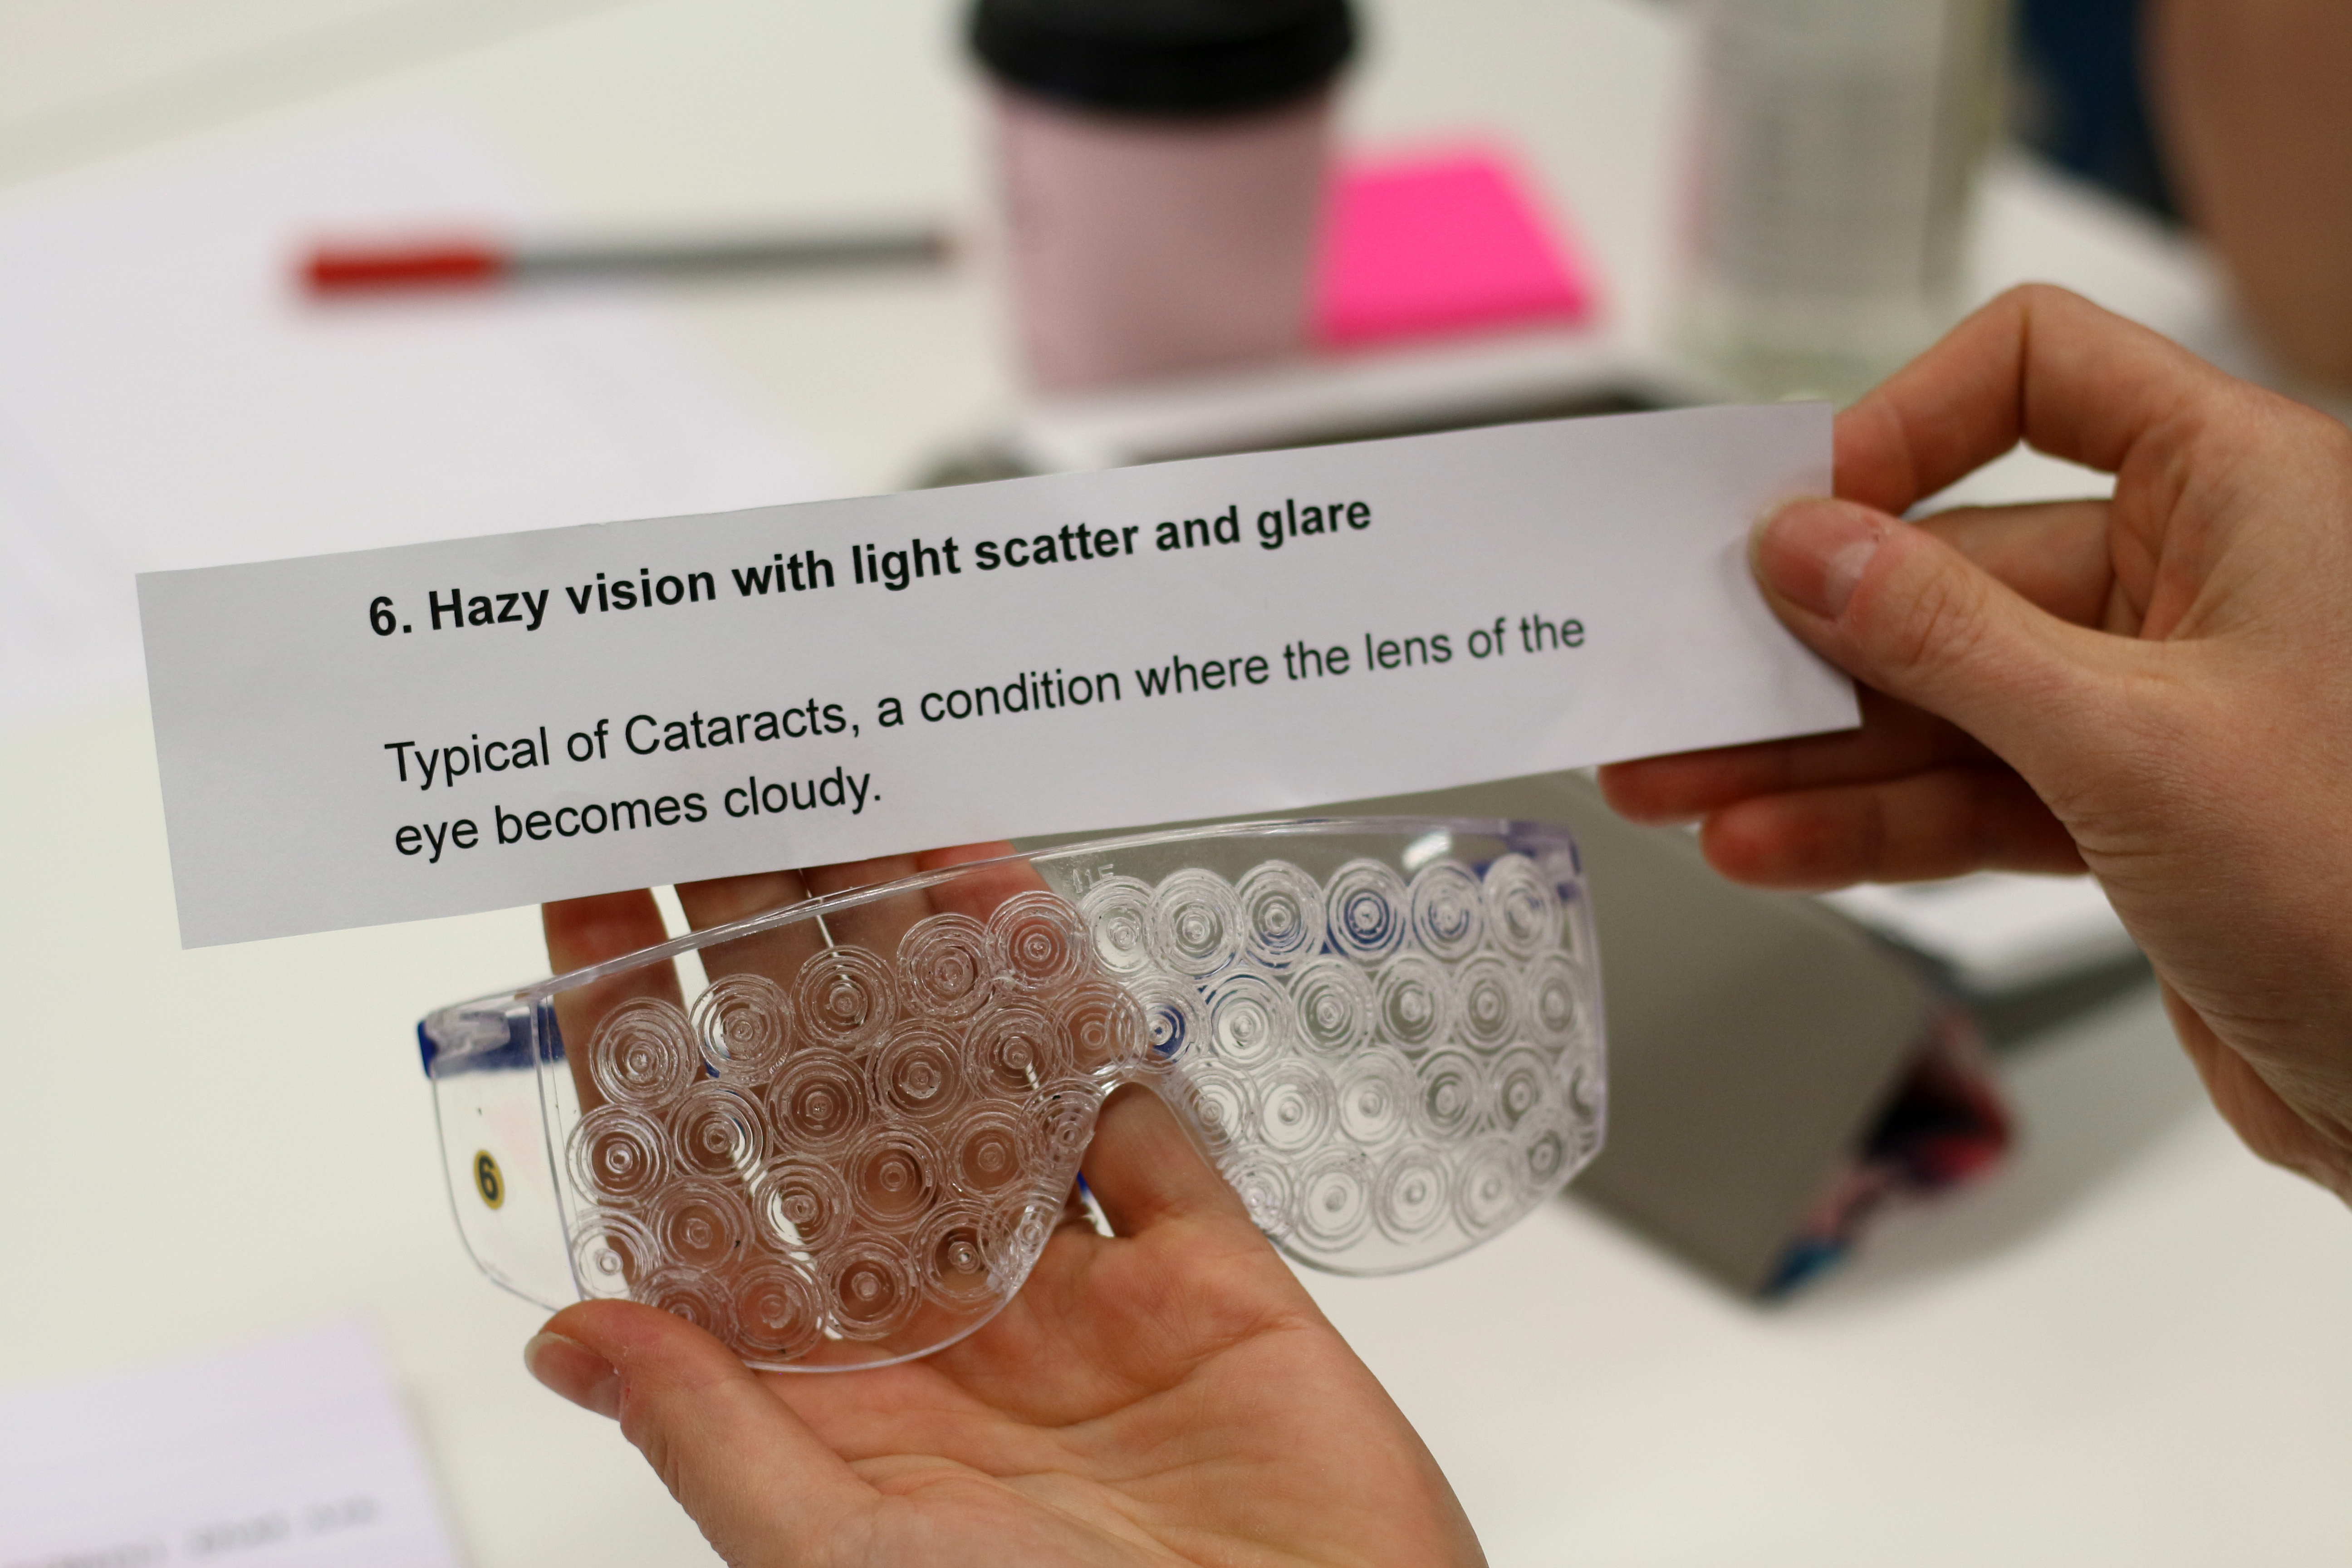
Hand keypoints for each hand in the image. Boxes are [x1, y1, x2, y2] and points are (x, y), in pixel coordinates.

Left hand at [525, 854, 1485, 1567]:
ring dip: (916, 959)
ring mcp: (1077, 1291)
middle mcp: (945, 1328)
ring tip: (854, 821)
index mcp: (837, 1395)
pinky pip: (1134, 1116)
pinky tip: (1019, 914)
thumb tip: (569, 1338)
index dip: (645, 1052)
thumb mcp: (837, 1555)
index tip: (598, 920)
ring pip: (980, 1086)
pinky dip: (1077, 1013)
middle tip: (728, 815)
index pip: (709, 1188)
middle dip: (775, 962)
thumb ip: (712, 1430)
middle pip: (835, 1107)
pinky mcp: (1206, 1272)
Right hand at [1600, 284, 2351, 1201]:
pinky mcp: (2133, 812)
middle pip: (1954, 567)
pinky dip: (1875, 822)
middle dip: (1805, 641)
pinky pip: (1974, 791)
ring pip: (1946, 697)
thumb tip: (1804, 547)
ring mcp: (2158, 702)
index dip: (1906, 425)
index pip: (2042, 373)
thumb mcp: (2129, 740)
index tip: (1800, 519)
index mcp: (2240, 494)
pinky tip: (1770, 841)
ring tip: (1677, 783)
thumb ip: (1945, 639)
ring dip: (1812, 748)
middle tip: (1674, 681)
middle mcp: (2197, 579)